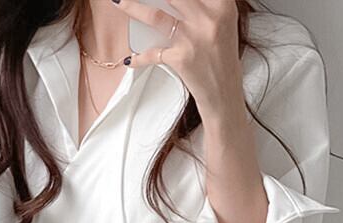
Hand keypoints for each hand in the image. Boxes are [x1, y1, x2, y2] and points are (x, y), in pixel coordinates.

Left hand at [119, 0, 243, 122]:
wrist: (224, 94)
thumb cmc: (221, 58)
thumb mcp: (223, 23)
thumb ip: (207, 5)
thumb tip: (175, 1)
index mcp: (222, 6)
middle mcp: (208, 19)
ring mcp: (193, 39)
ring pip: (156, 15)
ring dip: (132, 7)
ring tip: (118, 1)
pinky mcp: (181, 58)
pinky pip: (153, 54)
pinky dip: (139, 57)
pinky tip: (129, 58)